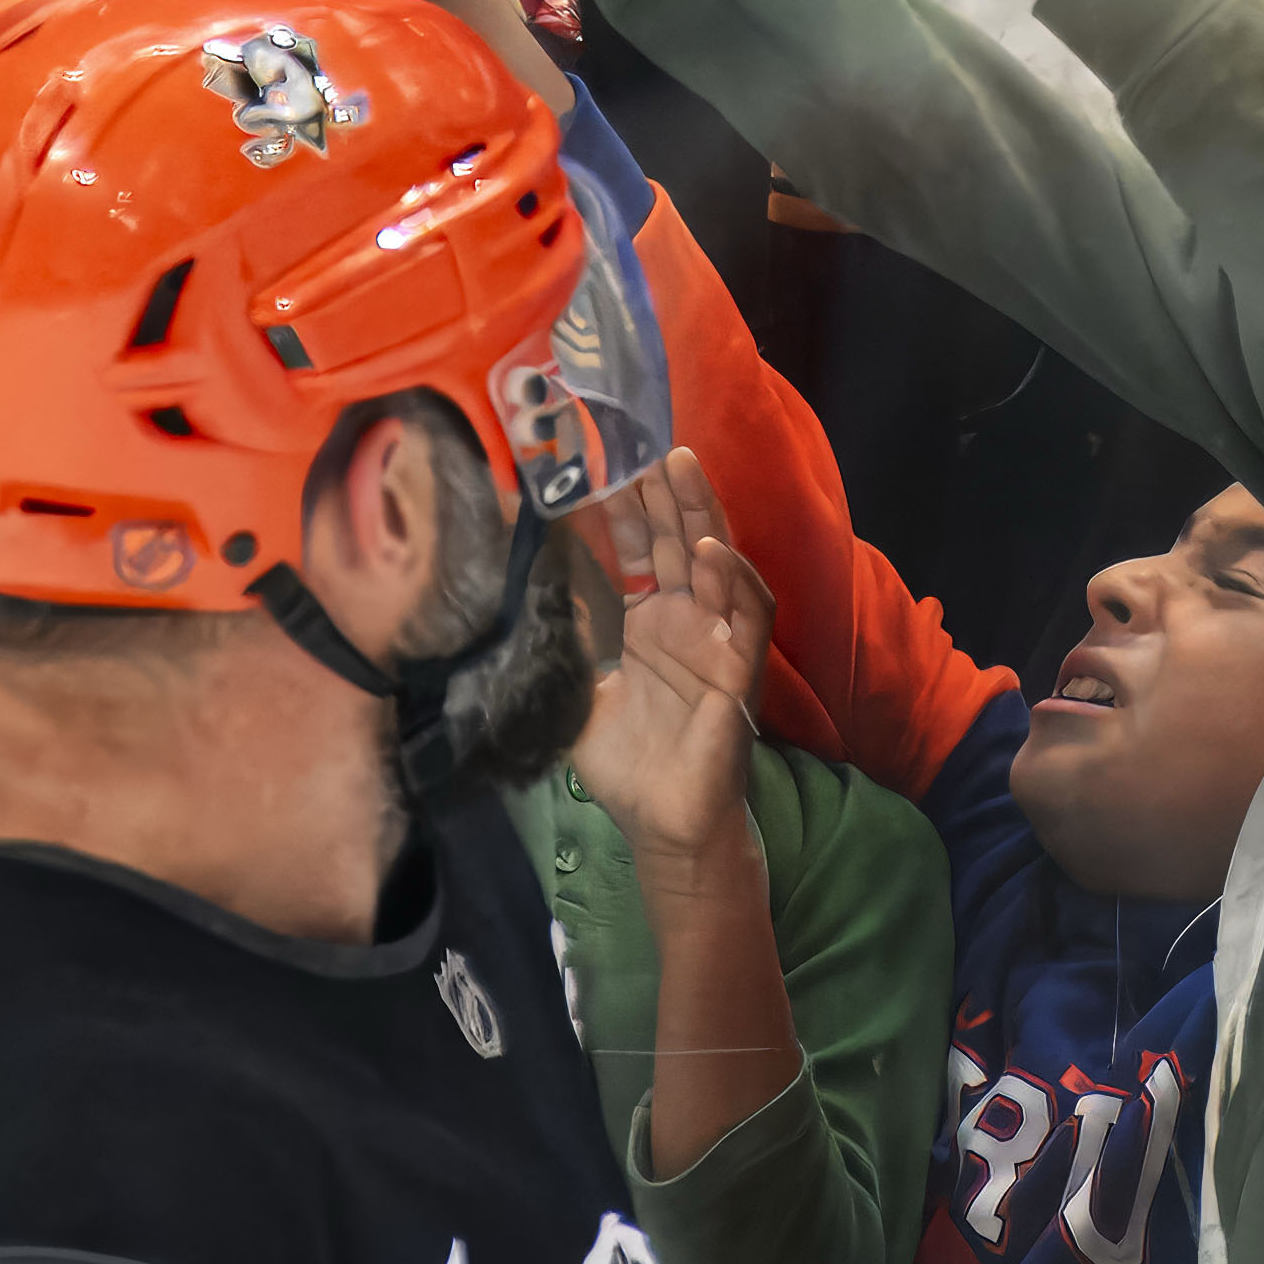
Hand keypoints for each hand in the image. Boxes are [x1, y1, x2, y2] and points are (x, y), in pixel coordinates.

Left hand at [567, 448, 775, 891]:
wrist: (662, 827)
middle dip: (655, 488)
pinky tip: (708, 554)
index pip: (629, 548)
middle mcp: (683, 619)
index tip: (587, 458)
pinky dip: (732, 583)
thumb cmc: (627, 764)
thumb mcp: (576, 692)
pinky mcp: (740, 670)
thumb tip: (516, 595)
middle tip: (632, 436)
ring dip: (698, 513)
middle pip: (670, 538)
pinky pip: (747, 617)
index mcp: (645, 620)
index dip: (612, 506)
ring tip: (677, 466)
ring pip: (715, 559)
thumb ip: (560, 643)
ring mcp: (715, 640)